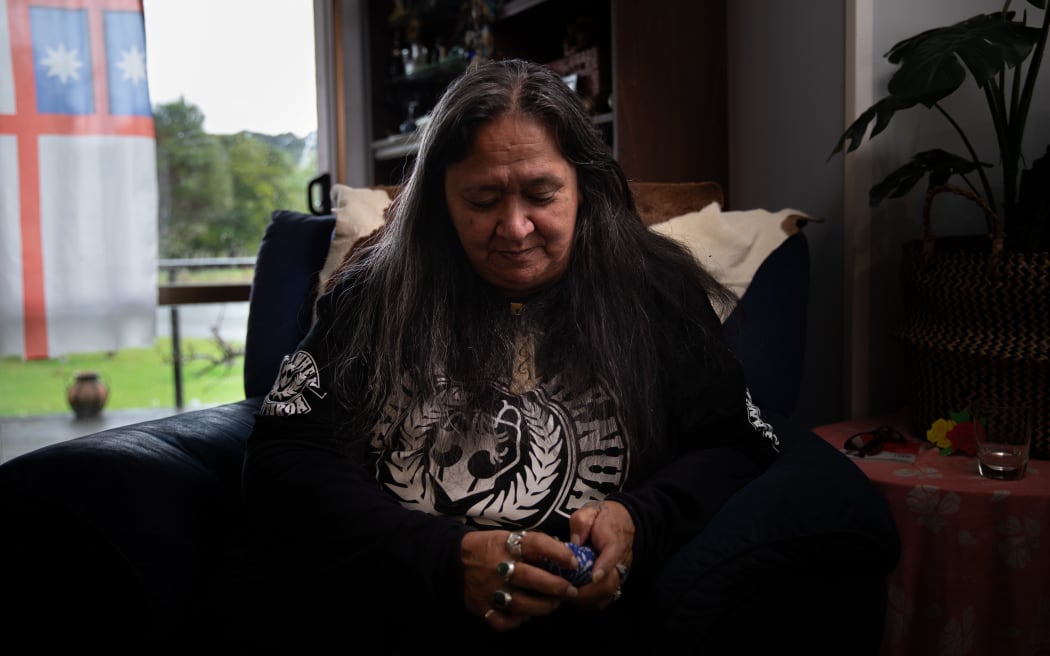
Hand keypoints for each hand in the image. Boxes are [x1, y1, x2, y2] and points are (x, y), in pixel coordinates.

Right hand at [460, 529, 580, 630]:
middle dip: (555, 586)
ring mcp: (489, 589)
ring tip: (554, 604)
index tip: (573, 562)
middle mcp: (497, 566)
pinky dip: (518, 620)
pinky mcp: (481, 607)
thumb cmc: (490, 547)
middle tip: (571, 591)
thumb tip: (564, 554)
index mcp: (506, 544)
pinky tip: (526, 614)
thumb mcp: (509, 537)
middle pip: (530, 578)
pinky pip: (503, 621)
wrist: (454, 559)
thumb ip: (533, 545)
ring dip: (542, 606)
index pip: (535, 544)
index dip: (558, 553)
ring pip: (520, 604)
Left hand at [565, 500, 633, 609]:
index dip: (604, 567)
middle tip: (565, 590)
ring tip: (565, 596)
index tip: (593, 576)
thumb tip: (573, 543)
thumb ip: (581, 524)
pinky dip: (589, 603)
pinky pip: (603, 600)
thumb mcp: (589, 512)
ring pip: (606, 596)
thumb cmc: (603, 519)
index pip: (613, 555)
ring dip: (586, 600)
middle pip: (609, 584)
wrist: (624, 522)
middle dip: (586, 592)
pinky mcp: (613, 584)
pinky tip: (573, 598)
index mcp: (614, 541)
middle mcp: (619, 563)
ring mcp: (618, 576)